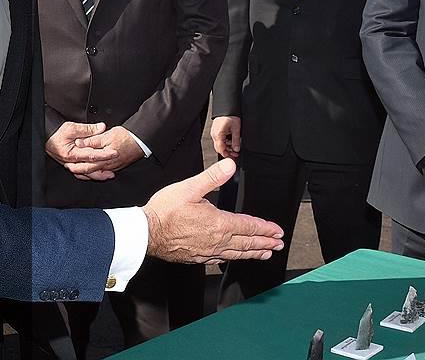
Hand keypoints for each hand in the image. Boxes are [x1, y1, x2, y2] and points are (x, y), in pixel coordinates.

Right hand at [46, 122, 117, 179]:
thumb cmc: (56, 133)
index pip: (92, 155)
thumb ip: (87, 129)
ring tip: (109, 175)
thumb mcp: (71, 128)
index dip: (104, 155)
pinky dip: (90, 175)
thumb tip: (101, 127)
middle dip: (104, 168)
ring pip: (86, 174)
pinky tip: (97, 175)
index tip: (114, 153)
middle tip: (115, 166)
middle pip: (90, 168)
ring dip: (99, 175)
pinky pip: (81, 174)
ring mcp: (71, 165)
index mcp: (72, 153)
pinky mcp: (71, 165)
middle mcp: (72, 162)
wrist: (46, 137)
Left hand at [72, 126, 144, 173]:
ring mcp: (113, 167)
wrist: (142, 141)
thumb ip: (92, 140)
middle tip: (69, 168)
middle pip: (90, 172)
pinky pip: (104, 171)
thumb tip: (79, 143)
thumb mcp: (107, 135)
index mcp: (104, 159)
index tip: (67, 164)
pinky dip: (96, 171)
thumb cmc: (126, 137)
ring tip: (78, 169)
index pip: (86, 166)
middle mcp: (108, 166)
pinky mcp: (117, 166)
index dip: (76, 166)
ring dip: (87, 172)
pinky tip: (93, 168)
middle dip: (79, 171)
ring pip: (97, 173)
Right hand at [142, 159, 284, 264]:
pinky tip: (235, 258)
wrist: (146, 233)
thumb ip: (212, 177)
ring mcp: (208, 251)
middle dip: (265, 242)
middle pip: (247, 242)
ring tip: (266, 253)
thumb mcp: (190, 187)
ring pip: (237, 253)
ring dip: (254, 252)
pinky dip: (234, 258)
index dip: (265, 228)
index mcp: (218, 223)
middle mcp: (217, 240)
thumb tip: (230, 165)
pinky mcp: (198, 257)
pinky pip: (222, 260)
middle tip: (278, 244)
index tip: (277, 230)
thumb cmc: (165, 211)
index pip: (249, 226)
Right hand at [210, 116, 240, 158]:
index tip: (233, 157)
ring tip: (235, 147)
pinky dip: (225, 142)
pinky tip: (231, 141)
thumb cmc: (230, 115)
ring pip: (220, 144)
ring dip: (227, 147)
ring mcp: (214, 132)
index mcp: (218, 135)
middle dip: (227, 152)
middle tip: (235, 154)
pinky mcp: (216, 130)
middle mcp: (214, 134)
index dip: (227, 155)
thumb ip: (236, 140)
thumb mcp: (236, 128)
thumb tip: (236, 149)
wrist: (226, 107)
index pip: (221, 149)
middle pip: (219, 148)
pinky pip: (219, 139)